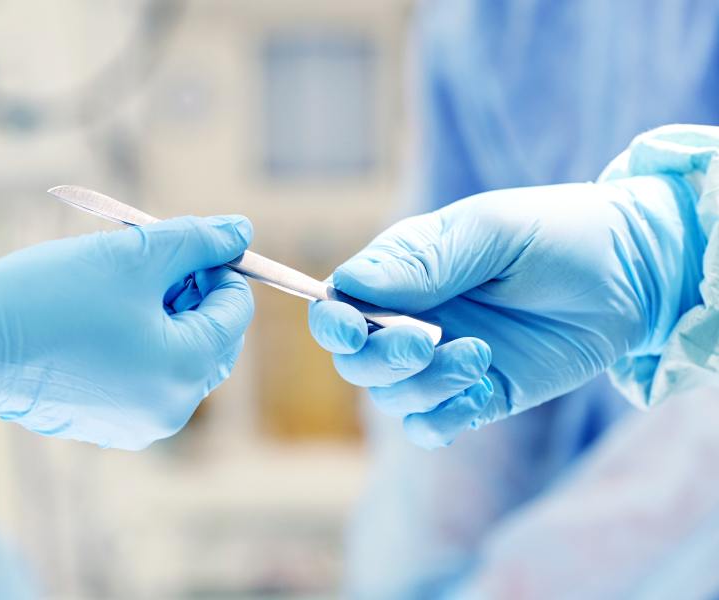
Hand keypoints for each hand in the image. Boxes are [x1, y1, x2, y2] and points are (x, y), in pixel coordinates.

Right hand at [0, 215, 254, 449]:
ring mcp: (137, 424)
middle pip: (211, 337)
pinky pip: (143, 377)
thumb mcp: (134, 255)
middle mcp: (172, 409)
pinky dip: (136, 344)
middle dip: (191, 293)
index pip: (234, 310)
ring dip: (162, 314)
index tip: (175, 244)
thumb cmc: (51, 297)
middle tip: (149, 261)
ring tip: (118, 286)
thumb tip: (241, 231)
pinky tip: (96, 319)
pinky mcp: (104, 424)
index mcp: (187, 369)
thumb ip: (196, 240)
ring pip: (176, 356)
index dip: (214, 267)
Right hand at [309, 177, 702, 447]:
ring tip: (479, 357)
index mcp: (403, 271)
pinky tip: (481, 391)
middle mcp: (412, 318)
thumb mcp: (493, 231)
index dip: (333, 322)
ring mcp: (442, 360)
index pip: (340, 305)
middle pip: (357, 361)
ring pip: (392, 397)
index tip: (354, 329)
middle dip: (383, 359)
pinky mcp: (477, 395)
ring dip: (423, 386)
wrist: (636, 274)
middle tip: (430, 340)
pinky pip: (432, 426)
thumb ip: (424, 260)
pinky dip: (443, 419)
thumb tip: (351, 286)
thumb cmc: (560, 232)